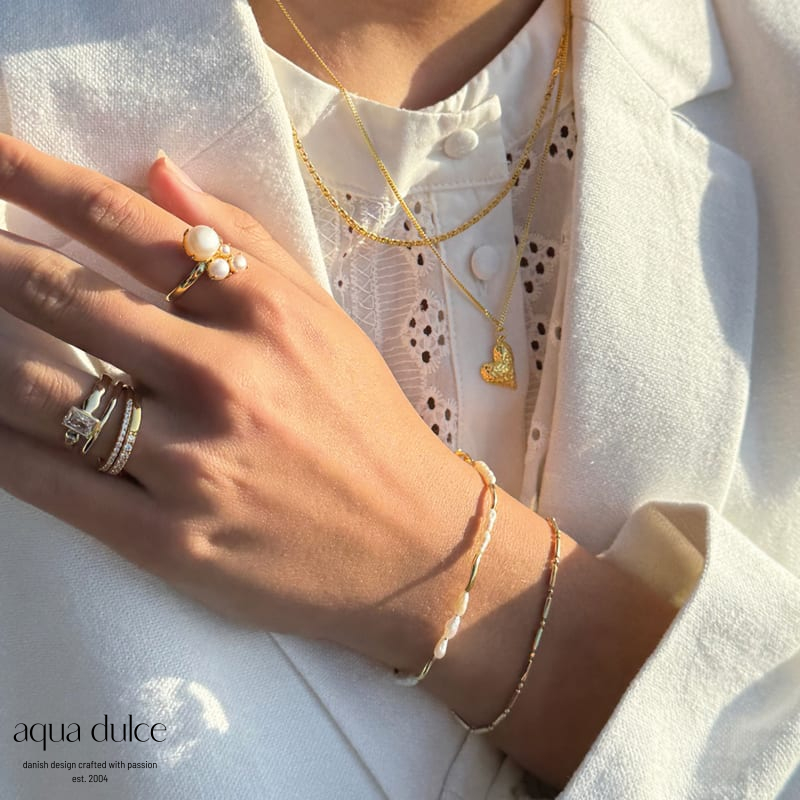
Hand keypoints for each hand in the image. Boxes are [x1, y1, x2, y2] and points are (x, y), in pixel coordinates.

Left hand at [0, 135, 470, 661]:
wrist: (412, 544)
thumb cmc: (370, 425)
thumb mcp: (325, 322)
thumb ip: (246, 244)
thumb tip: (158, 175)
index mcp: (264, 314)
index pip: (124, 225)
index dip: (33, 179)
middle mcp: (223, 379)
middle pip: (62, 298)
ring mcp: (192, 465)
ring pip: (39, 391)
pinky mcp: (169, 541)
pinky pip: (51, 484)